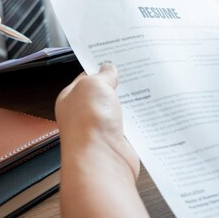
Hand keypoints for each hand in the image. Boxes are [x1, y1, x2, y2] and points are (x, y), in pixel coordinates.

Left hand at [55, 63, 138, 180]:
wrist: (100, 159)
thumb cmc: (89, 122)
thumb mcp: (94, 84)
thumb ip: (102, 75)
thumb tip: (108, 69)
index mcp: (71, 98)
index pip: (86, 78)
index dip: (100, 68)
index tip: (116, 58)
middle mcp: (83, 114)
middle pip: (103, 94)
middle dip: (118, 84)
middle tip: (136, 69)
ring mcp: (100, 129)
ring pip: (118, 110)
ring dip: (130, 102)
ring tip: (146, 86)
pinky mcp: (117, 141)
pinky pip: (129, 126)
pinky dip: (137, 120)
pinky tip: (147, 110)